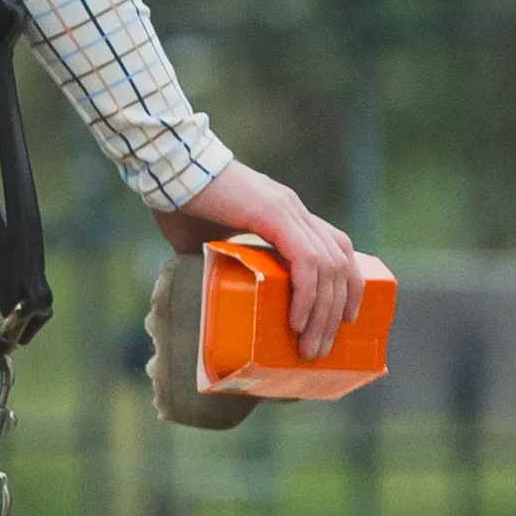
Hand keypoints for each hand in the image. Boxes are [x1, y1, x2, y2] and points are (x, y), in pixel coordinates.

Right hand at [155, 162, 364, 358]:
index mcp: (286, 213)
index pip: (338, 248)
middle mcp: (294, 209)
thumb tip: (210, 297)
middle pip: (340, 264)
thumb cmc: (178, 203)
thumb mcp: (208, 241)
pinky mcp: (273, 214)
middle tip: (320, 348)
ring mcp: (287, 209)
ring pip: (328, 267)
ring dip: (323, 312)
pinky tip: (296, 320)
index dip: (350, 284)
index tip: (345, 319)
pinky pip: (305, 260)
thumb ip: (218, 261)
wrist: (166, 168)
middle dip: (335, 312)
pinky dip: (307, 294)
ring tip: (308, 346)